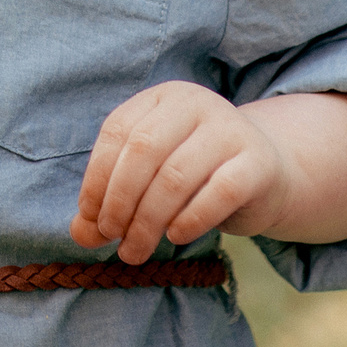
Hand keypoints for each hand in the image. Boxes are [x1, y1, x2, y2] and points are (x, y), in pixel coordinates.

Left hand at [70, 82, 290, 262]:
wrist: (266, 175)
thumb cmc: (195, 177)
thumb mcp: (149, 180)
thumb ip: (110, 202)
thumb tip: (80, 233)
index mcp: (163, 97)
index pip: (117, 131)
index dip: (97, 177)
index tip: (90, 217)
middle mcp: (196, 103)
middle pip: (143, 152)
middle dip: (120, 201)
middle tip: (112, 237)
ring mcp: (231, 129)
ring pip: (175, 177)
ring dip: (148, 221)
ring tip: (136, 249)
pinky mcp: (258, 162)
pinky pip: (217, 194)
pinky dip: (189, 220)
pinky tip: (176, 237)